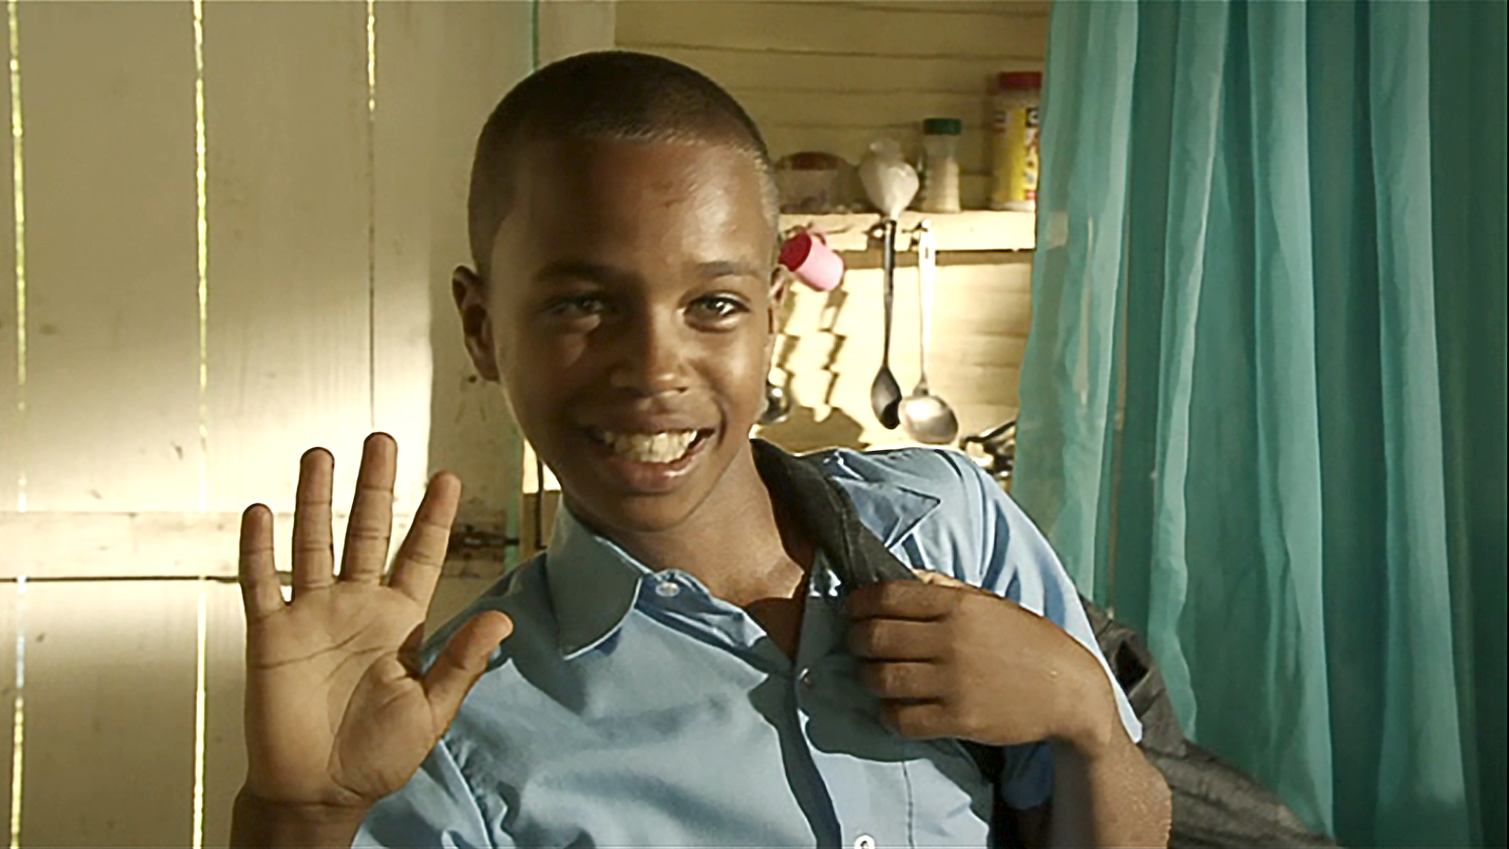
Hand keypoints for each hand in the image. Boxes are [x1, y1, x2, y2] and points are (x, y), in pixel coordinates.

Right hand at [237, 433, 513, 812]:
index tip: (448, 477)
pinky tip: (261, 511)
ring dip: (315, 500)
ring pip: (314, 544)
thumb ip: (461, 663)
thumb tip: (502, 620)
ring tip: (320, 455)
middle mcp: (356, 607)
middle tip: (381, 441)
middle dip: (374, 487)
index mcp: (399, 621)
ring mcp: (312, 617)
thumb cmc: (377, 756)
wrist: (319, 792)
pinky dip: (259, 549)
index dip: (433, 517)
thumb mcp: (431, 711)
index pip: (419, 555)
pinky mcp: (271, 636)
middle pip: (366, 532)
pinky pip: (263, 583)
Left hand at [845, 570, 1116, 754]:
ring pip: (880, 679)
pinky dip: (888, 712)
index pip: (886, 595)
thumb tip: (896, 576)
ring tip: (874, 673)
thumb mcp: (988, 601)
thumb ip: (942, 586)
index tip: (852, 609)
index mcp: (958, 605)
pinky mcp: (959, 719)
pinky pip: (900, 718)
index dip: (858, 602)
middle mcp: (952, 640)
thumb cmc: (1025, 640)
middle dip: (854, 639)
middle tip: (858, 642)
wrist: (1069, 689)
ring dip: (867, 676)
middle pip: (873, 636)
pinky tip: (894, 704)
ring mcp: (955, 682)